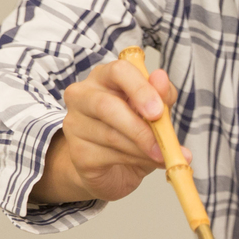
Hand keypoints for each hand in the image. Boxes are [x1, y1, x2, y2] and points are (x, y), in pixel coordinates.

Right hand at [32, 55, 181, 204]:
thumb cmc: (134, 130)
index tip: (158, 111)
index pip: (118, 71)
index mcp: (104, 77)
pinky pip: (108, 155)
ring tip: (163, 156)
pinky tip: (147, 162)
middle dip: (139, 126)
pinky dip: (135, 161)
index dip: (140, 89)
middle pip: (106, 105)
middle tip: (163, 142)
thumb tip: (161, 77)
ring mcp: (75, 124)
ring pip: (111, 135)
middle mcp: (82, 95)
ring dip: (143, 148)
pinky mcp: (77, 152)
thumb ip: (161, 95)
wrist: (114, 168)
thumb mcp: (155, 112)